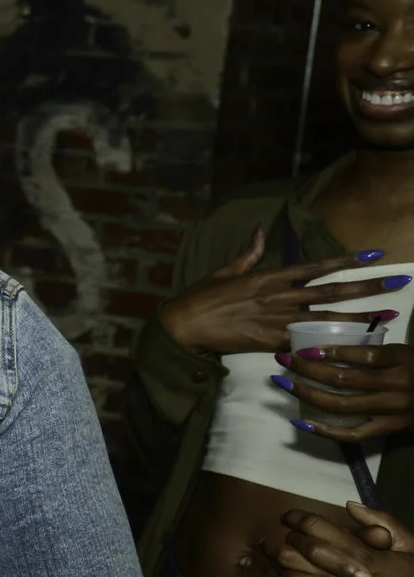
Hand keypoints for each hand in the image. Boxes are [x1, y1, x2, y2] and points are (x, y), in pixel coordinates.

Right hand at [156, 229, 399, 354]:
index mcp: (269, 277)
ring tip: (387, 316)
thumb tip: (262, 231)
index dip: (346, 260)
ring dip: (359, 318)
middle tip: (396, 283)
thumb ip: (250, 254)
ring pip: (327, 320)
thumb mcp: (225, 271)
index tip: (374, 255)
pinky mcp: (270, 342)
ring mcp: (276, 320)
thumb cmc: (201, 297)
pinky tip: (352, 345)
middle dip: (367, 287)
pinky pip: (306, 343)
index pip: (316, 266)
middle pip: (332, 292)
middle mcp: (279, 297)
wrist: (183, 325)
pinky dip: (330, 345)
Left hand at [275, 342, 413, 441]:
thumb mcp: (403, 353)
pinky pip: (353, 434)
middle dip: (308, 369)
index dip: (330, 352)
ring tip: (284, 384)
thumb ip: (373, 350)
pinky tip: (302, 422)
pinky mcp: (390, 429)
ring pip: (342, 404)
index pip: (361, 355)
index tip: (303, 350)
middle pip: (344, 379)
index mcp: (402, 359)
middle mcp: (398, 385)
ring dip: (307, 394)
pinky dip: (325, 430)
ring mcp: (393, 410)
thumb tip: (327, 346)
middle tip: (283, 361)